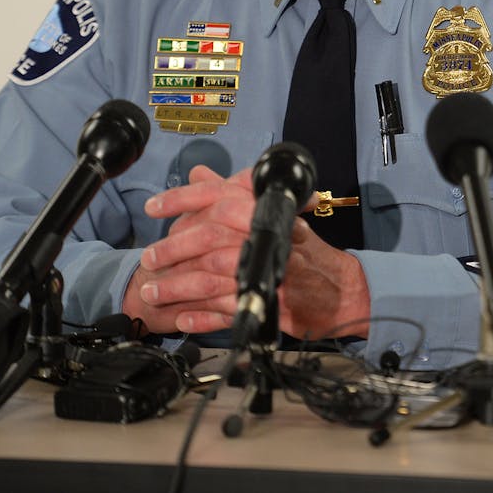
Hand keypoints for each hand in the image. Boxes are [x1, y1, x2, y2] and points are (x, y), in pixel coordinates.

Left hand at [121, 165, 370, 339]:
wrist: (343, 290)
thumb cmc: (305, 252)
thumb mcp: (274, 215)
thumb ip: (233, 193)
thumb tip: (200, 173)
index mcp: (266, 212)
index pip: (218, 196)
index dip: (181, 199)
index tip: (153, 206)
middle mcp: (267, 238)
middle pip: (209, 240)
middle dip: (172, 251)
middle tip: (149, 259)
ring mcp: (268, 274)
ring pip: (211, 279)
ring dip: (177, 288)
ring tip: (153, 293)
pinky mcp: (270, 307)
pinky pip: (226, 312)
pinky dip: (201, 317)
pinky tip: (182, 319)